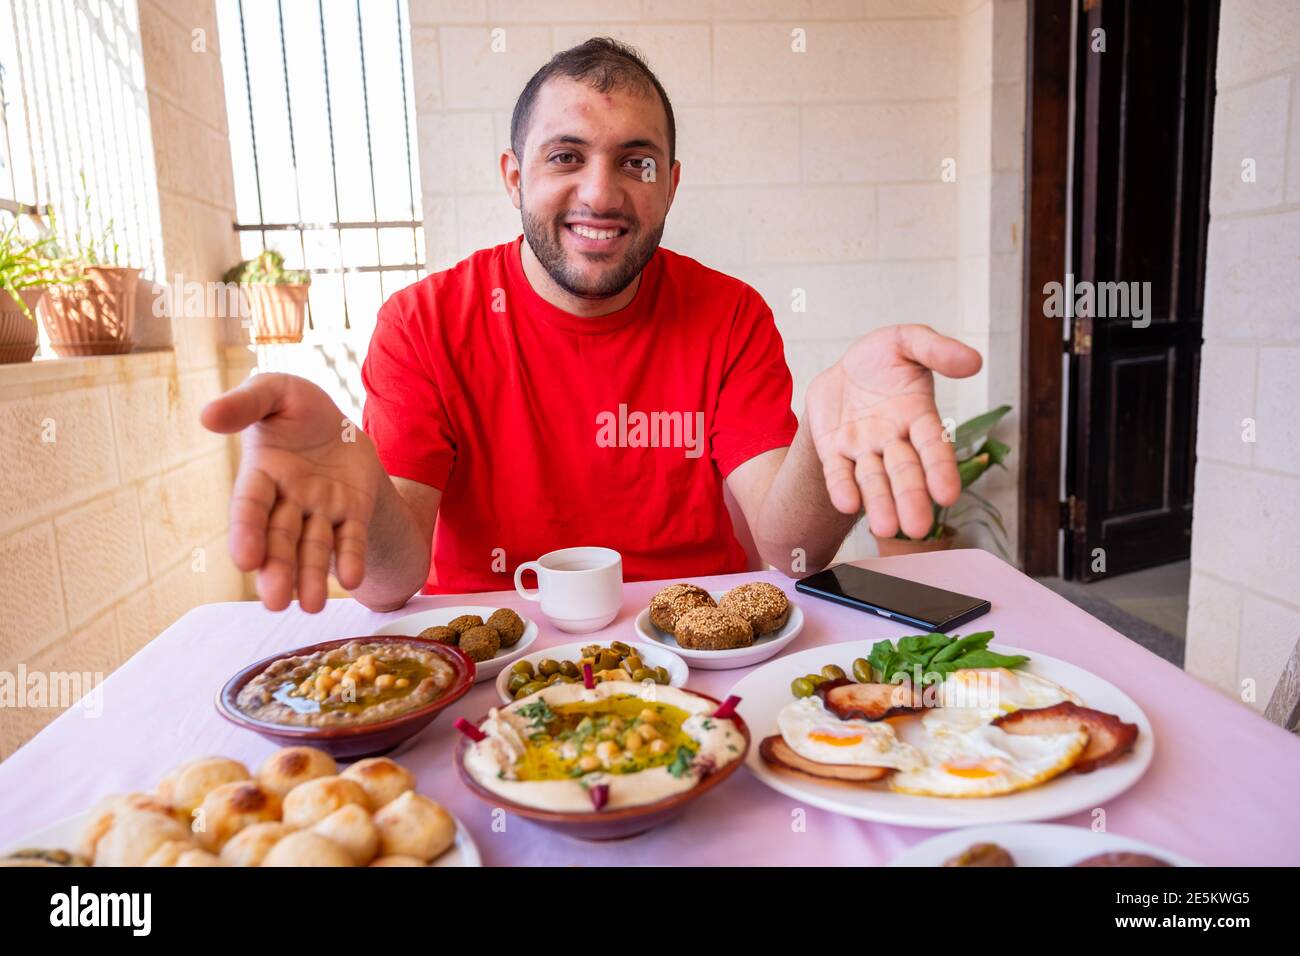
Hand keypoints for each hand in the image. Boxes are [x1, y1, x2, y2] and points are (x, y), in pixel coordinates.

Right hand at [201, 374, 379, 612]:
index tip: (245, 561)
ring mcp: (320, 511)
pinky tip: (353, 580)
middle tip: (275, 603)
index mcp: (260, 474)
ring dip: (311, 577)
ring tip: (310, 606)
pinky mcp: (351, 514)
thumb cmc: (296, 405)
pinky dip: (351, 559)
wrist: (339, 420)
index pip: (250, 508)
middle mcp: (287, 500)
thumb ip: (245, 403)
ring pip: (314, 548)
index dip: (246, 533)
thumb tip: (206, 416)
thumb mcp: (273, 391)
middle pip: (279, 539)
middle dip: (277, 569)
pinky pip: (351, 540)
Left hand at [805, 324, 981, 538]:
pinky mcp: (835, 453)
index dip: (940, 469)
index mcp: (918, 416)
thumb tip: (974, 361)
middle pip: (905, 472)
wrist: (842, 371)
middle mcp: (894, 439)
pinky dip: (843, 488)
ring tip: (885, 528)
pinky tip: (848, 504)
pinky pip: (839, 473)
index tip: (948, 494)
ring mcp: (864, 449)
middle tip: (917, 527)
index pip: (933, 445)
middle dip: (911, 498)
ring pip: (873, 480)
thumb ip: (936, 349)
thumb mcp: (907, 341)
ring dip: (880, 503)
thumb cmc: (883, 358)